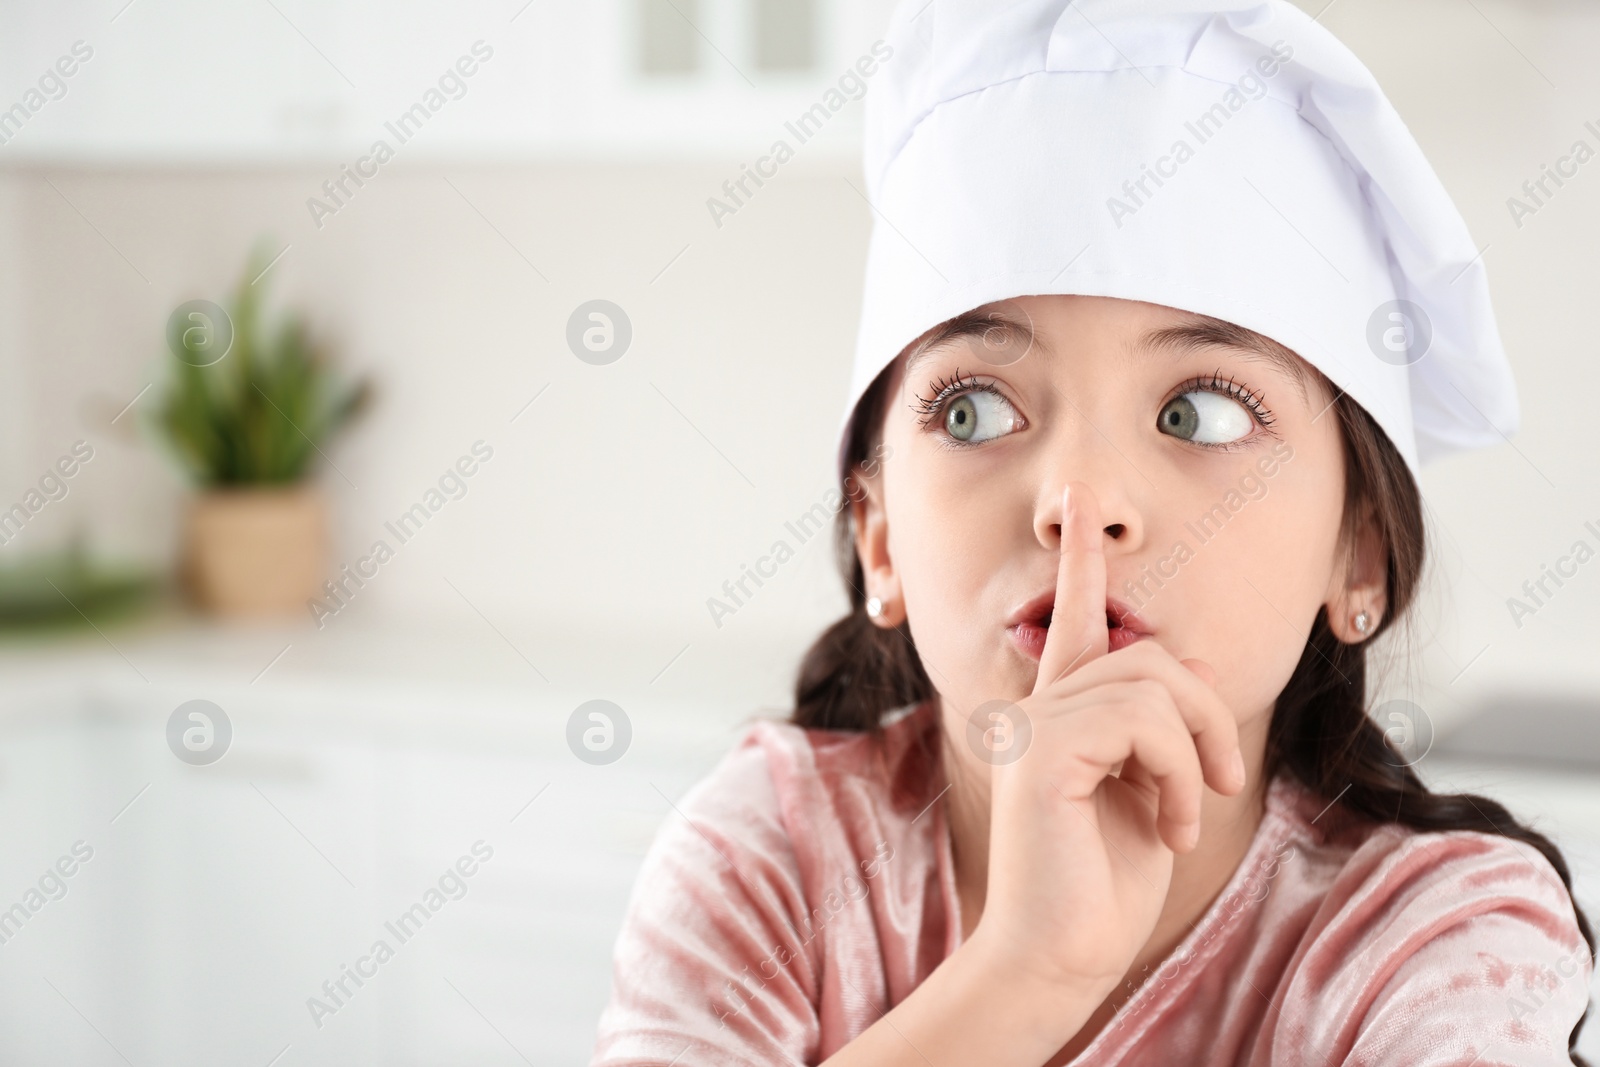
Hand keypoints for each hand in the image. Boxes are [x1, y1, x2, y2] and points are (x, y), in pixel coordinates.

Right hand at [968, 482, 1246, 997]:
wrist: (1060, 954)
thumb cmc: (1102, 885)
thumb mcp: (1149, 791)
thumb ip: (1157, 726)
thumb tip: (1184, 664)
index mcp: (1058, 713)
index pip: (1071, 620)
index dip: (1080, 560)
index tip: (1081, 501)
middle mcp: (1037, 707)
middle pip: (1146, 653)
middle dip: (1204, 710)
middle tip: (1222, 780)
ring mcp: (1034, 724)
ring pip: (1154, 684)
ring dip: (1196, 754)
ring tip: (1190, 814)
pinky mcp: (1043, 750)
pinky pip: (1144, 722)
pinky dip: (1178, 774)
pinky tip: (1170, 827)